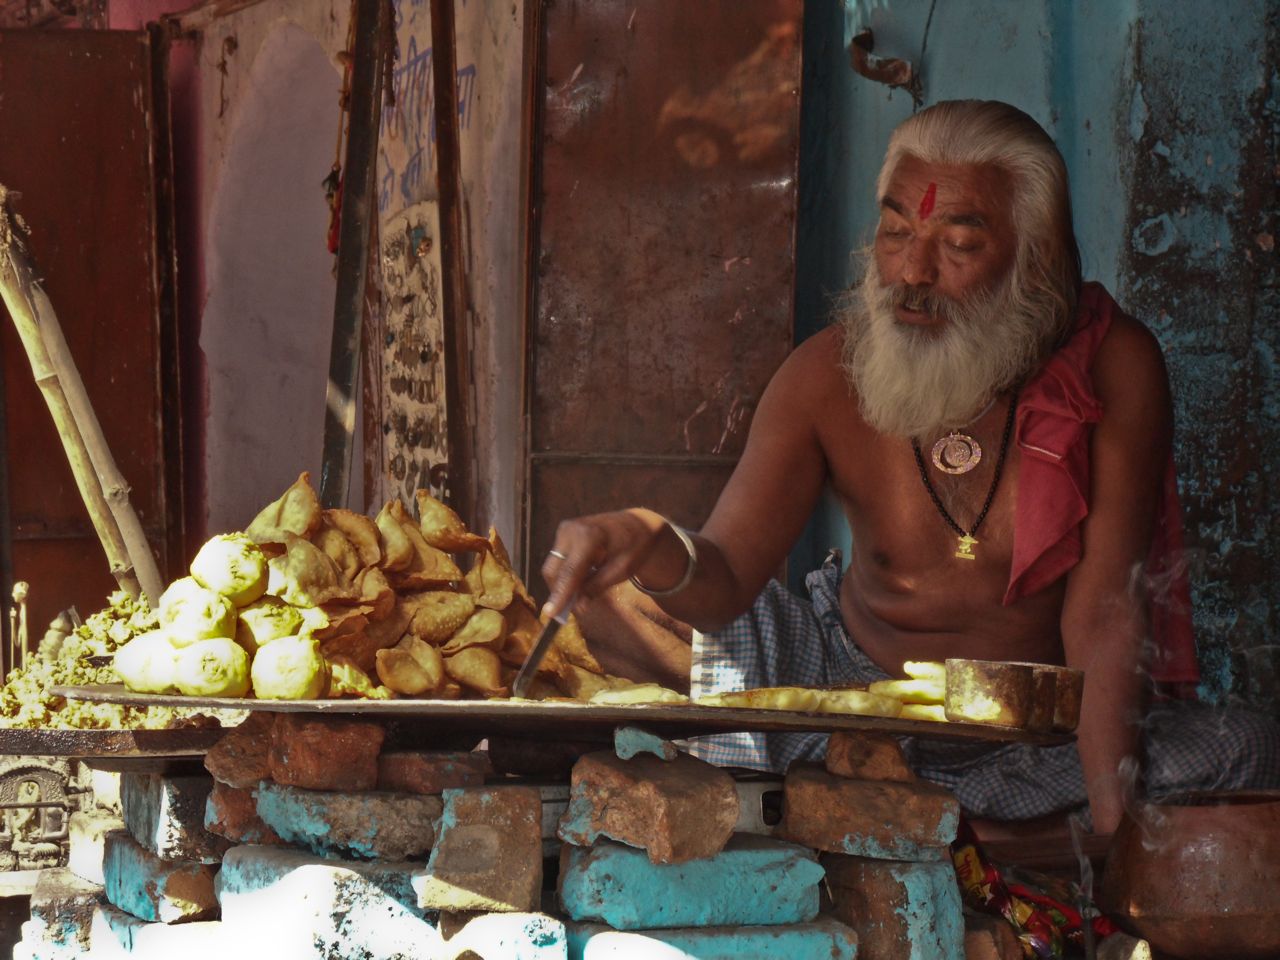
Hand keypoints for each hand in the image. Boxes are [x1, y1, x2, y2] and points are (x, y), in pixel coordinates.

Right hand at [540, 508, 675, 620]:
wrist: (634, 523)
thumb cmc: (633, 546)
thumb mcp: (622, 570)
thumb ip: (598, 587)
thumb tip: (578, 607)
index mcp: (589, 536)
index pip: (570, 572)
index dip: (560, 594)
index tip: (551, 614)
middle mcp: (570, 530)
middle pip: (554, 570)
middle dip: (559, 591)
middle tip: (572, 609)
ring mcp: (564, 530)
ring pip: (552, 567)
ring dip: (562, 584)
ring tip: (582, 592)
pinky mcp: (562, 533)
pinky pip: (557, 561)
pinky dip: (565, 575)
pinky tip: (582, 579)